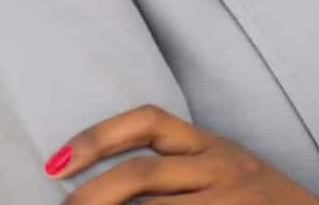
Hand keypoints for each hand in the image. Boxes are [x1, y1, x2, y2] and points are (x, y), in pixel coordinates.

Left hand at [46, 104, 318, 204]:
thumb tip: (97, 187)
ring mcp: (229, 200)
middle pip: (141, 172)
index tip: (56, 163)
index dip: (97, 137)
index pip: (150, 121)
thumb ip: (175, 169)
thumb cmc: (262, 202)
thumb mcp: (225, 170)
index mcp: (213, 145)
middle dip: (91, 194)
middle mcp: (222, 166)